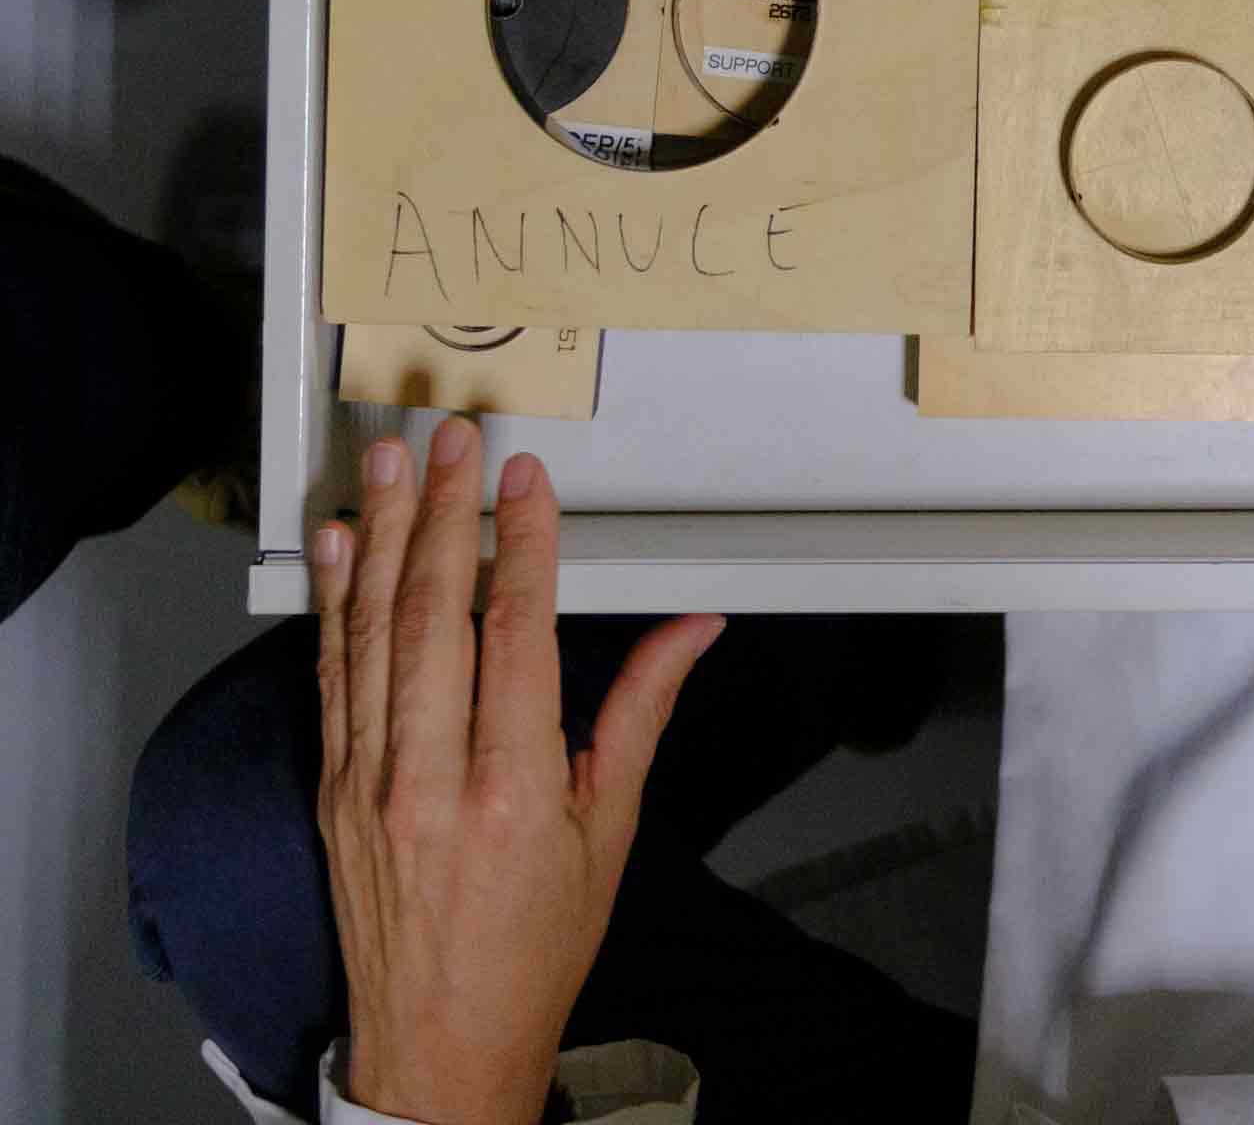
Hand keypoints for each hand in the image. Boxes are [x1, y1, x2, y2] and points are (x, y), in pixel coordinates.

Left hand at [311, 419, 722, 1124]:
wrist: (441, 1040)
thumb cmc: (534, 944)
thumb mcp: (611, 829)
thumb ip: (640, 713)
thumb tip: (691, 630)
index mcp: (511, 790)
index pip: (515, 636)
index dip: (523, 547)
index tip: (525, 482)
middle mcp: (428, 780)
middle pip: (433, 617)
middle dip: (444, 515)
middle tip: (454, 443)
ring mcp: (367, 783)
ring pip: (372, 634)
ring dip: (379, 537)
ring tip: (386, 465)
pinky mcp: (332, 789)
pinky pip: (332, 677)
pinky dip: (333, 604)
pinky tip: (336, 547)